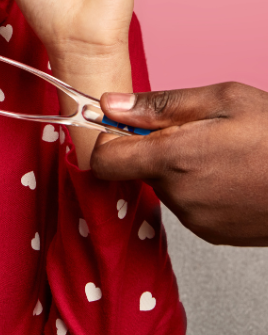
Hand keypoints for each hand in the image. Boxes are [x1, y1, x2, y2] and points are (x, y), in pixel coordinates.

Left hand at [91, 83, 267, 245]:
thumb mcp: (220, 100)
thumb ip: (157, 105)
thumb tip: (110, 104)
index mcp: (173, 159)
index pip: (104, 161)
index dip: (106, 140)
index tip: (121, 126)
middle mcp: (179, 196)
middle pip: (136, 169)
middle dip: (151, 147)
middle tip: (193, 130)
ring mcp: (197, 220)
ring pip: (163, 185)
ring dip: (178, 167)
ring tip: (221, 151)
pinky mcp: (215, 234)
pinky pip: (187, 204)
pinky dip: (197, 188)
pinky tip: (230, 174)